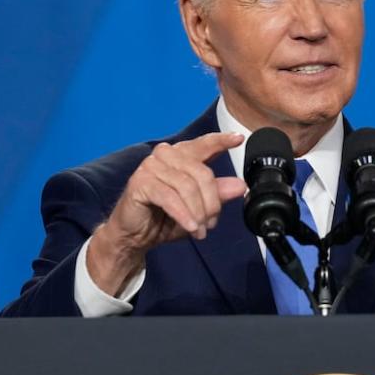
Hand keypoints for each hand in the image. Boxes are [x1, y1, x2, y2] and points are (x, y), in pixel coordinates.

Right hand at [87, 132, 247, 293]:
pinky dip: (183, 214)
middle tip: (210, 223)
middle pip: (202, 173)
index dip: (221, 141)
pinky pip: (170, 198)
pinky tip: (190, 227)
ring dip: (197, 213)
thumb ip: (217, 195)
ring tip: (199, 230)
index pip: (204, 144)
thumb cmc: (164, 218)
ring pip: (187, 186)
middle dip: (211, 203)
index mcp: (181, 156)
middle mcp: (165, 156)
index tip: (238, 139)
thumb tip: (239, 186)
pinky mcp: (140, 183)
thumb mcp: (198, 208)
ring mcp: (151, 167)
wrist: (134, 235)